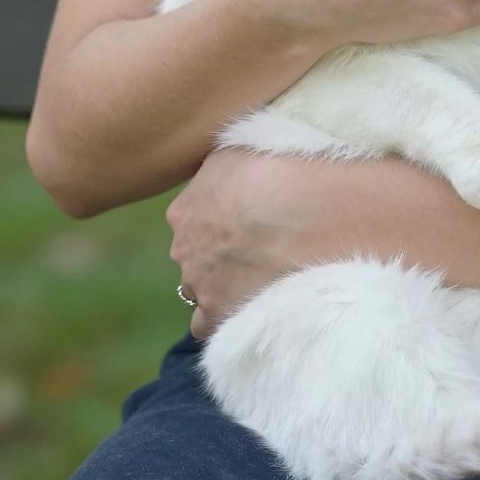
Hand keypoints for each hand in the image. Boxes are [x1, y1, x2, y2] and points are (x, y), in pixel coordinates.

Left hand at [166, 148, 327, 339]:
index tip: (243, 225)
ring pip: (199, 292)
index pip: (189, 224)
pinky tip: (248, 309)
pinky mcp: (218, 313)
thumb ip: (219, 173)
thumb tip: (223, 175)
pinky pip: (207, 326)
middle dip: (217, 257)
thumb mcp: (236, 153)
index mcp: (183, 211)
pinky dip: (223, 319)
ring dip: (219, 289)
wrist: (296, 211)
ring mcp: (198, 283)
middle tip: (256, 251)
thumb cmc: (274, 172)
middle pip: (194, 259)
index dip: (217, 226)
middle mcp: (183, 249)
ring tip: (257, 282)